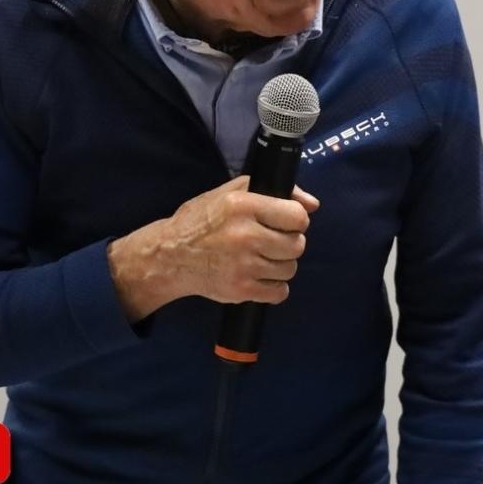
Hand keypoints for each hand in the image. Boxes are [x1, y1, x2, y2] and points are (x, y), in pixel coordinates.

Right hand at [108, 176, 320, 322]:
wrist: (170, 256)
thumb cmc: (202, 220)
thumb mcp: (231, 192)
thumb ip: (274, 191)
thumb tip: (312, 204)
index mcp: (244, 206)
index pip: (297, 216)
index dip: (296, 219)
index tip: (286, 221)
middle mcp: (245, 235)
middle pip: (297, 244)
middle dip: (290, 242)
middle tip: (273, 241)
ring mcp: (244, 266)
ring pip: (290, 269)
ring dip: (282, 264)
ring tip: (264, 258)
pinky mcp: (240, 291)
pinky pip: (279, 292)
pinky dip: (275, 287)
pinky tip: (260, 276)